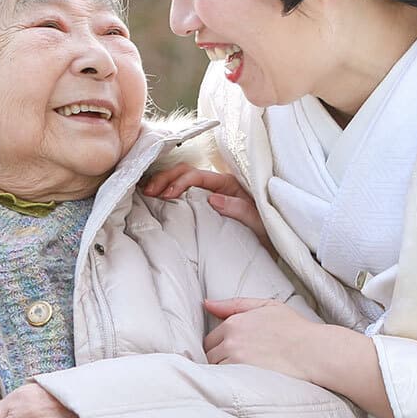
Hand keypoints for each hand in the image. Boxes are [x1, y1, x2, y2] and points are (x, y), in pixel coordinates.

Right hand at [143, 164, 268, 245]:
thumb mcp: (257, 222)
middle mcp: (217, 184)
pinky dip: (167, 191)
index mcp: (229, 184)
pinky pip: (183, 192)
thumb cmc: (265, 232)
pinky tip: (156, 199)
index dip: (180, 182)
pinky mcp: (204, 203)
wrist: (269, 245)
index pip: (198, 175)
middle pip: (185, 172)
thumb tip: (213, 198)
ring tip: (147, 193)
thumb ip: (239, 209)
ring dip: (163, 183)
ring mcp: (210, 192)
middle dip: (165, 179)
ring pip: (181, 179)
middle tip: (149, 191)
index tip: (167, 195)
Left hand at [202, 296, 329, 380]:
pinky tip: (243, 382)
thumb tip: (207, 303)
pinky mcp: (243, 376)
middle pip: (210, 354)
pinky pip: (225, 381)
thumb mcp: (266, 306)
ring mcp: (236, 359)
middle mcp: (231, 340)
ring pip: (216, 369)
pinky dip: (230, 382)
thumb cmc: (295, 329)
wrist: (314, 351)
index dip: (220, 346)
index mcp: (234, 322)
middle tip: (237, 364)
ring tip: (242, 373)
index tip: (232, 352)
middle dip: (220, 359)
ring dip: (224, 371)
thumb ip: (234, 304)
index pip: (210, 339)